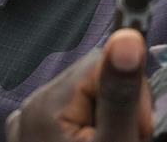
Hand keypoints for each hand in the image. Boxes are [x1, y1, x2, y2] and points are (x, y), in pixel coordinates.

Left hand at [7, 29, 152, 141]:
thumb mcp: (114, 141)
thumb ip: (120, 93)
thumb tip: (127, 36)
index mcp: (47, 101)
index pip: (104, 62)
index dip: (131, 91)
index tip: (138, 125)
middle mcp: (31, 105)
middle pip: (94, 80)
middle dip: (118, 106)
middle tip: (126, 139)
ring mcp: (28, 124)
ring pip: (84, 98)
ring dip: (105, 118)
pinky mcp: (33, 137)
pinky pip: (68, 117)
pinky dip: (86, 129)